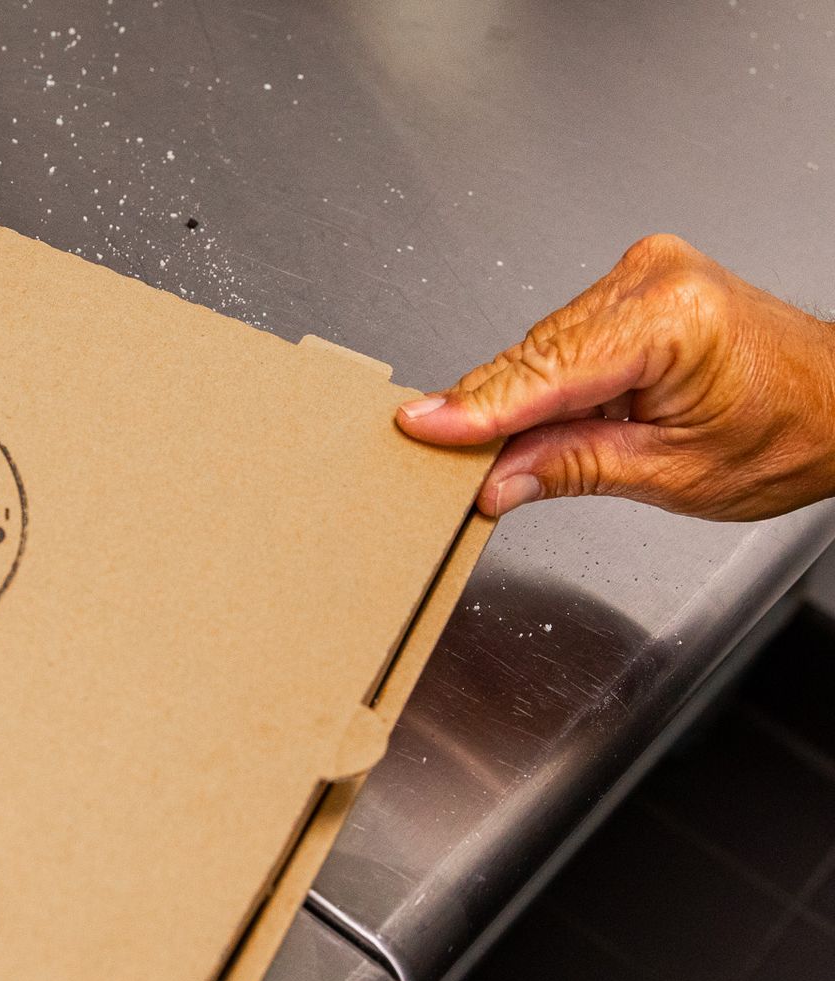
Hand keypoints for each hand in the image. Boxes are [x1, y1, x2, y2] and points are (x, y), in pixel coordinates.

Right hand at [395, 233, 834, 520]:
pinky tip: (528, 416)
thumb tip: (497, 478)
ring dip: (513, 398)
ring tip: (488, 449)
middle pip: (535, 355)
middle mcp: (655, 279)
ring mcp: (644, 272)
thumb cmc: (789, 434)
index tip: (421, 426)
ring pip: (541, 344)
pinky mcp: (635, 281)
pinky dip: (540, 380)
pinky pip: (562, 334)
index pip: (548, 373)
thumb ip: (573, 469)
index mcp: (673, 320)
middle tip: (439, 456)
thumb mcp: (674, 475)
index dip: (479, 407)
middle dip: (488, 410)